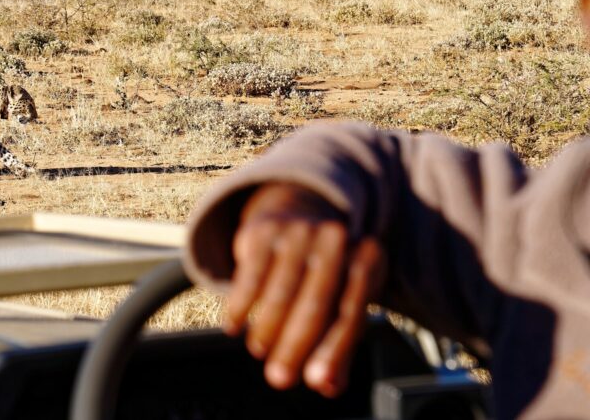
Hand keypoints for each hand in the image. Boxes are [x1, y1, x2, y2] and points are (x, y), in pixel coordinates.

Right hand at [224, 182, 385, 396]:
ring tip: (258, 351)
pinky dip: (239, 305)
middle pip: (316, 302)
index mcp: (366, 260)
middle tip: (278, 378)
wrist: (294, 214)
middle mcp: (335, 241)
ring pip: (281, 290)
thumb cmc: (323, 273)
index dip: (334, 351)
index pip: (351, 313)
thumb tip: (327, 386)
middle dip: (294, 346)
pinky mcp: (265, 229)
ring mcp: (300, 231)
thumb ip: (338, 347)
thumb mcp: (340, 302)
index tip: (316, 381)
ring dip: (266, 328)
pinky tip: (233, 325)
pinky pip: (250, 274)